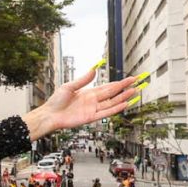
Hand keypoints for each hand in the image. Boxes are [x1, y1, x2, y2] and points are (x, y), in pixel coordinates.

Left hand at [23, 63, 141, 139]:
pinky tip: (124, 104)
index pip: (107, 87)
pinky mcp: (91, 117)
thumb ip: (83, 79)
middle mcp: (93, 101)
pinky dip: (115, 109)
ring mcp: (93, 109)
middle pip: (113, 93)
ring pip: (112, 103)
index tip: (129, 78)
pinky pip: (106, 113)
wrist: (50, 115)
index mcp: (89, 92)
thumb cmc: (56, 101)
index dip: (119, 83)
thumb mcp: (69, 86)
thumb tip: (93, 69)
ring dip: (123, 97)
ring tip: (135, 91)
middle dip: (125, 87)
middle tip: (137, 82)